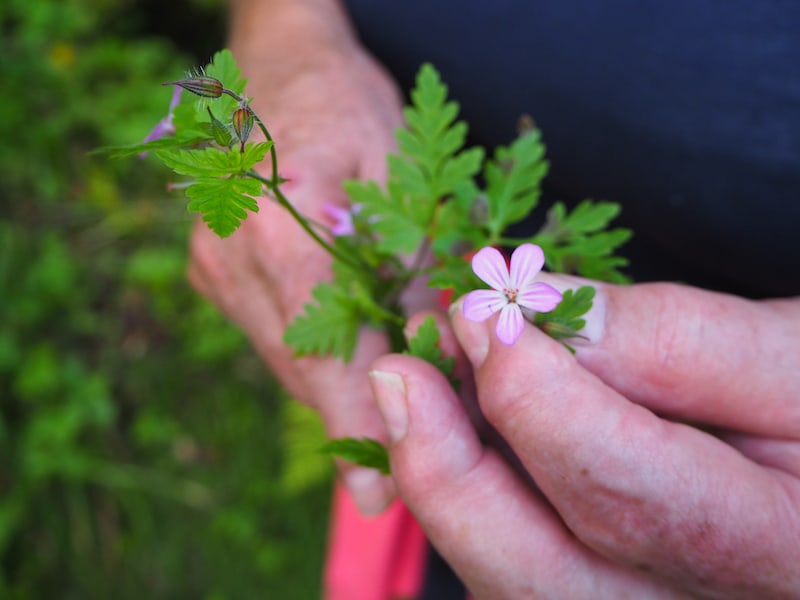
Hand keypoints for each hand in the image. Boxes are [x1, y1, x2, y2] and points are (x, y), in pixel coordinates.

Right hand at [188, 0, 407, 512]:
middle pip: (299, 366)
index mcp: (280, 224)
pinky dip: (313, 353)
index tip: (375, 491)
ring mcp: (215, 265)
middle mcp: (233, 256)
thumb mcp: (405, 174)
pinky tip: (349, 351)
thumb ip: (416, 264)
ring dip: (335, 384)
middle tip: (397, 461)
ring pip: (283, 358)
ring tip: (385, 401)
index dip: (355, 420)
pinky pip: (270, 335)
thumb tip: (436, 347)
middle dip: (353, 411)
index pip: (322, 348)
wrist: (278, 66)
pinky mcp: (213, 272)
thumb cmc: (350, 107)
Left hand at [369, 281, 799, 597]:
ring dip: (444, 483)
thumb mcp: (792, 356)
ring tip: (413, 389)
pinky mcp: (607, 593)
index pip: (621, 492)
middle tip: (400, 374)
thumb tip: (529, 311)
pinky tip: (454, 425)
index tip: (478, 314)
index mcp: (778, 556)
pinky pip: (514, 565)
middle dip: (449, 471)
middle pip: (537, 579)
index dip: (532, 398)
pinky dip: (471, 497)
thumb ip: (673, 338)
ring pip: (510, 581)